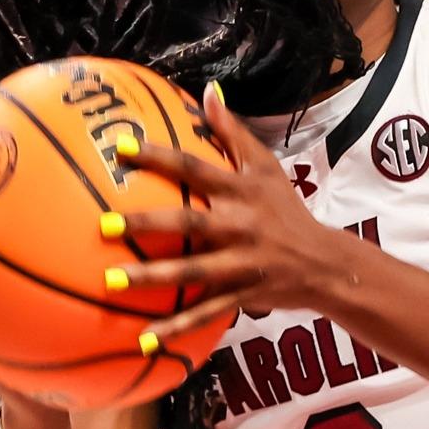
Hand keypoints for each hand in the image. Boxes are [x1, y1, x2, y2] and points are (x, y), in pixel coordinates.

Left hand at [106, 81, 357, 342]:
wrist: (324, 262)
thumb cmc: (287, 209)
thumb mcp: (266, 166)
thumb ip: (233, 131)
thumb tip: (208, 90)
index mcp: (239, 191)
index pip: (194, 168)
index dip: (158, 156)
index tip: (120, 149)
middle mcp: (239, 225)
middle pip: (189, 223)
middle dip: (146, 224)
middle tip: (103, 225)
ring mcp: (241, 263)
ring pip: (193, 272)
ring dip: (152, 278)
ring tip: (110, 281)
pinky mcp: (243, 295)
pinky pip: (206, 313)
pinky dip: (177, 327)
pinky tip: (144, 338)